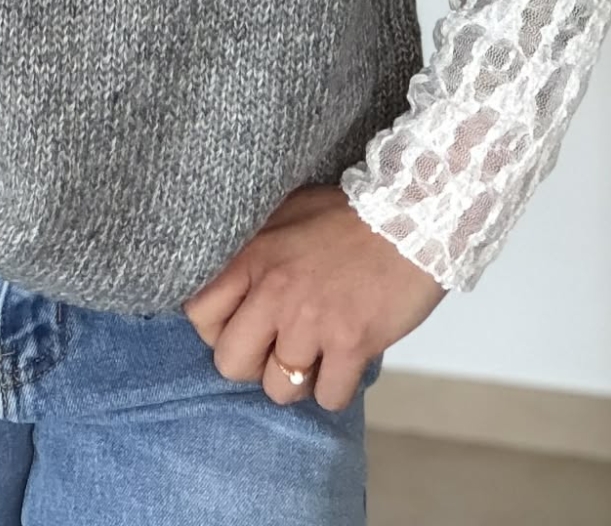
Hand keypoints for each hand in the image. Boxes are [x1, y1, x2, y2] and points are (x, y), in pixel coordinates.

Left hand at [180, 182, 448, 411]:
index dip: (216, 329)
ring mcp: (312, 322)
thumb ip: (253, 246)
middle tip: (277, 348)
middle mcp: (274, 292)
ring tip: (315, 356)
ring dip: (297, 379)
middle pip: (231, 364)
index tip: (239, 326)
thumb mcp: (286, 212)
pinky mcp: (351, 345)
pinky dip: (336, 388)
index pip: (198, 313)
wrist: (412, 218)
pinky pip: (328, 397)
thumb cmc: (348, 215)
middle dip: (252, 363)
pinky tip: (345, 362)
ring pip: (279, 389)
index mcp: (252, 256)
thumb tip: (225, 274)